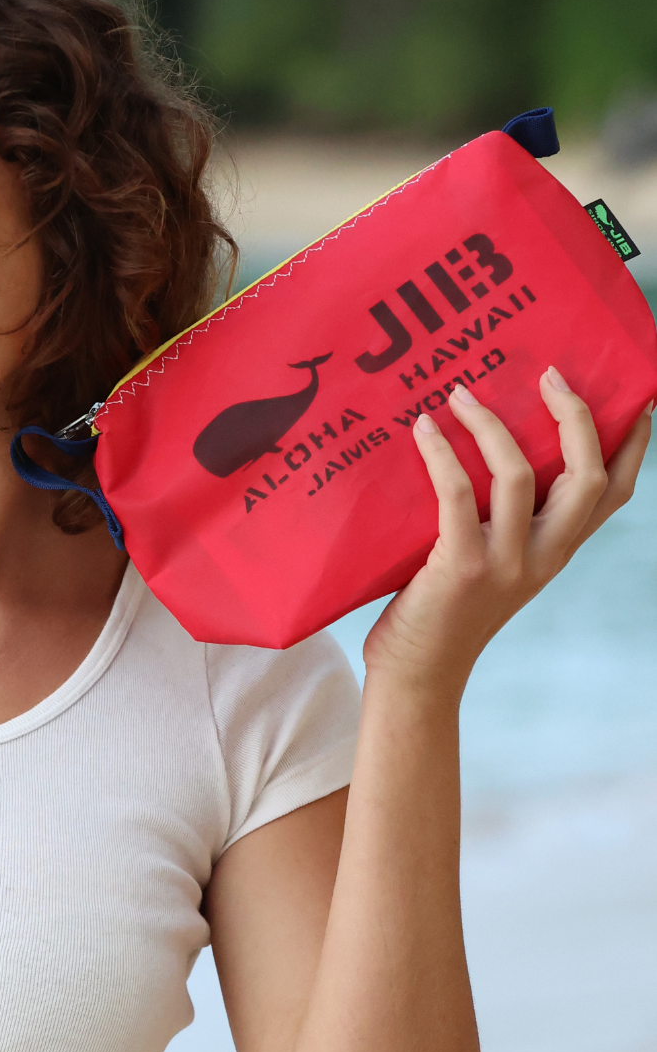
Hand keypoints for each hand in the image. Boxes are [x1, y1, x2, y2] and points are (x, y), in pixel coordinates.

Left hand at [362, 368, 651, 695]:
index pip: (613, 493)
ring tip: (459, 392)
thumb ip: (500, 526)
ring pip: (521, 475)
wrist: (417, 677)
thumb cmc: (441, 616)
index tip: (634, 397)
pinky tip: (423, 429)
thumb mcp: (489, 567)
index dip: (632, 444)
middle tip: (548, 374)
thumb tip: (482, 457)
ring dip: (490, 424)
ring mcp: (507, 563)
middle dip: (576, 417)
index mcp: (557, 554)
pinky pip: (459, 494)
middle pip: (587, 475)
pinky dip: (442, 453)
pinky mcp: (462, 566)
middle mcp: (544, 557)